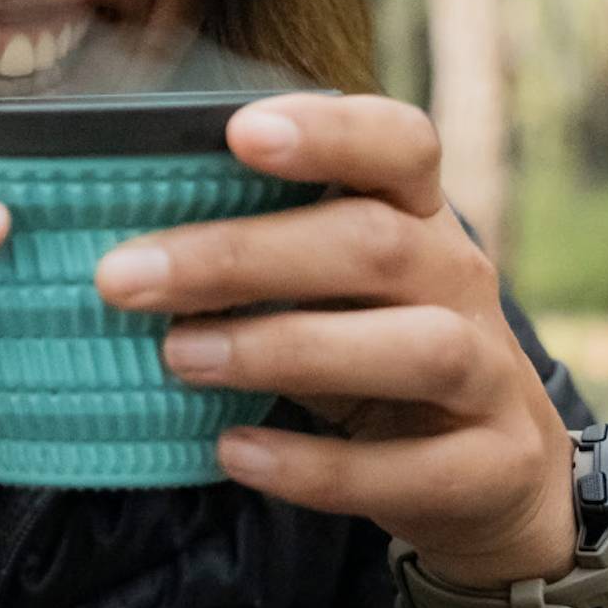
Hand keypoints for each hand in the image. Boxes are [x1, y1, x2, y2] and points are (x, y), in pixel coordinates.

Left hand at [94, 93, 576, 590]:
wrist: (491, 475)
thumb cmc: (367, 349)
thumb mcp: (323, 289)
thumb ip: (249, 259)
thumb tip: (115, 252)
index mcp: (416, 216)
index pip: (399, 144)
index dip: (329, 131)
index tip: (239, 131)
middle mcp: (461, 280)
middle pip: (374, 243)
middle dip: (240, 256)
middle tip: (123, 277)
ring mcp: (491, 375)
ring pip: (417, 348)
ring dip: (283, 349)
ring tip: (178, 356)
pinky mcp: (492, 468)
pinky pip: (411, 469)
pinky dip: (316, 466)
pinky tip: (233, 451)